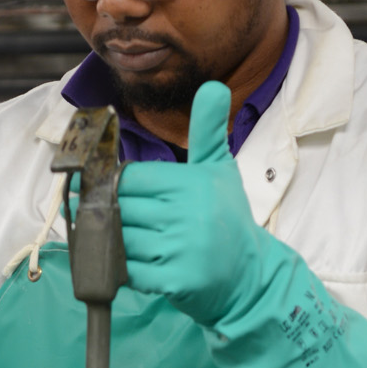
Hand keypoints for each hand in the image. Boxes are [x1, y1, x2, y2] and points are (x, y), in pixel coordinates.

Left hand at [116, 82, 270, 328]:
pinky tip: (144, 265)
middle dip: (116, 216)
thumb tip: (213, 86)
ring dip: (118, 244)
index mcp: (194, 184)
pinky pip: (130, 272)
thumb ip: (208, 130)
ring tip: (134, 243)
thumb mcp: (220, 170)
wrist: (249, 276)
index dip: (119, 187)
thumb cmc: (228, 219)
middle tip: (125, 222)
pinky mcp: (175, 282)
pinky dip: (127, 271)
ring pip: (121, 241)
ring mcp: (181, 251)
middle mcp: (188, 215)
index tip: (124, 196)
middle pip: (121, 209)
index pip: (130, 179)